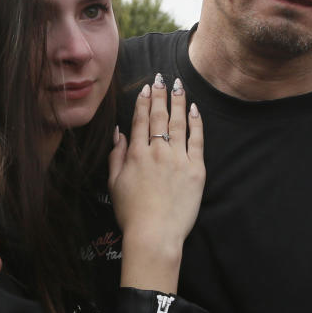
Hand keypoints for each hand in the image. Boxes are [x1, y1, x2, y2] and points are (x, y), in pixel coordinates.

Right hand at [108, 74, 203, 291]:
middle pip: (159, 116)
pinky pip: (197, 140)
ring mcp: (178, 159)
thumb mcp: (114, 184)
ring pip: (179, 123)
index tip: (146, 87)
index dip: (143, 101)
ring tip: (179, 85)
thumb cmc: (132, 213)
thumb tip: (118, 133)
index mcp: (136, 155)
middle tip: (162, 77)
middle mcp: (157, 152)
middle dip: (160, 94)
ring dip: (178, 102)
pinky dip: (195, 122)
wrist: (154, 234)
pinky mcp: (196, 170)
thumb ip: (116, 155)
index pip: (140, 120)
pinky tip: (194, 109)